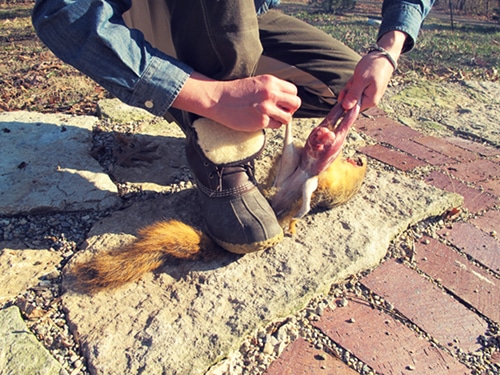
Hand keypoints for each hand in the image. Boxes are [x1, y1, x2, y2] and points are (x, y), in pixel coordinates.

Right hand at [173, 73, 300, 131]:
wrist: (219, 100)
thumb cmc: (236, 92)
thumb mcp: (257, 82)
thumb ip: (273, 89)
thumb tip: (287, 100)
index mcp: (271, 81)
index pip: (293, 91)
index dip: (289, 98)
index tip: (283, 103)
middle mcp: (271, 94)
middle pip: (296, 104)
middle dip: (290, 109)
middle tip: (281, 111)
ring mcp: (266, 108)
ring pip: (287, 118)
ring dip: (281, 119)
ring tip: (270, 117)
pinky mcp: (261, 121)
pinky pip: (275, 126)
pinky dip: (270, 125)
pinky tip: (260, 120)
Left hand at [338, 52, 394, 111]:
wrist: (383, 56)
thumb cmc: (374, 66)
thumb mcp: (361, 80)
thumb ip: (353, 94)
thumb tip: (346, 108)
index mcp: (370, 101)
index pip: (352, 110)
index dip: (344, 103)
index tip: (345, 91)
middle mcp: (370, 100)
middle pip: (351, 101)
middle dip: (349, 90)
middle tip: (355, 80)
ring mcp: (368, 94)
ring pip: (352, 93)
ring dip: (351, 85)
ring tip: (358, 76)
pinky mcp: (367, 89)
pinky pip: (355, 88)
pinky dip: (354, 82)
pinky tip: (358, 76)